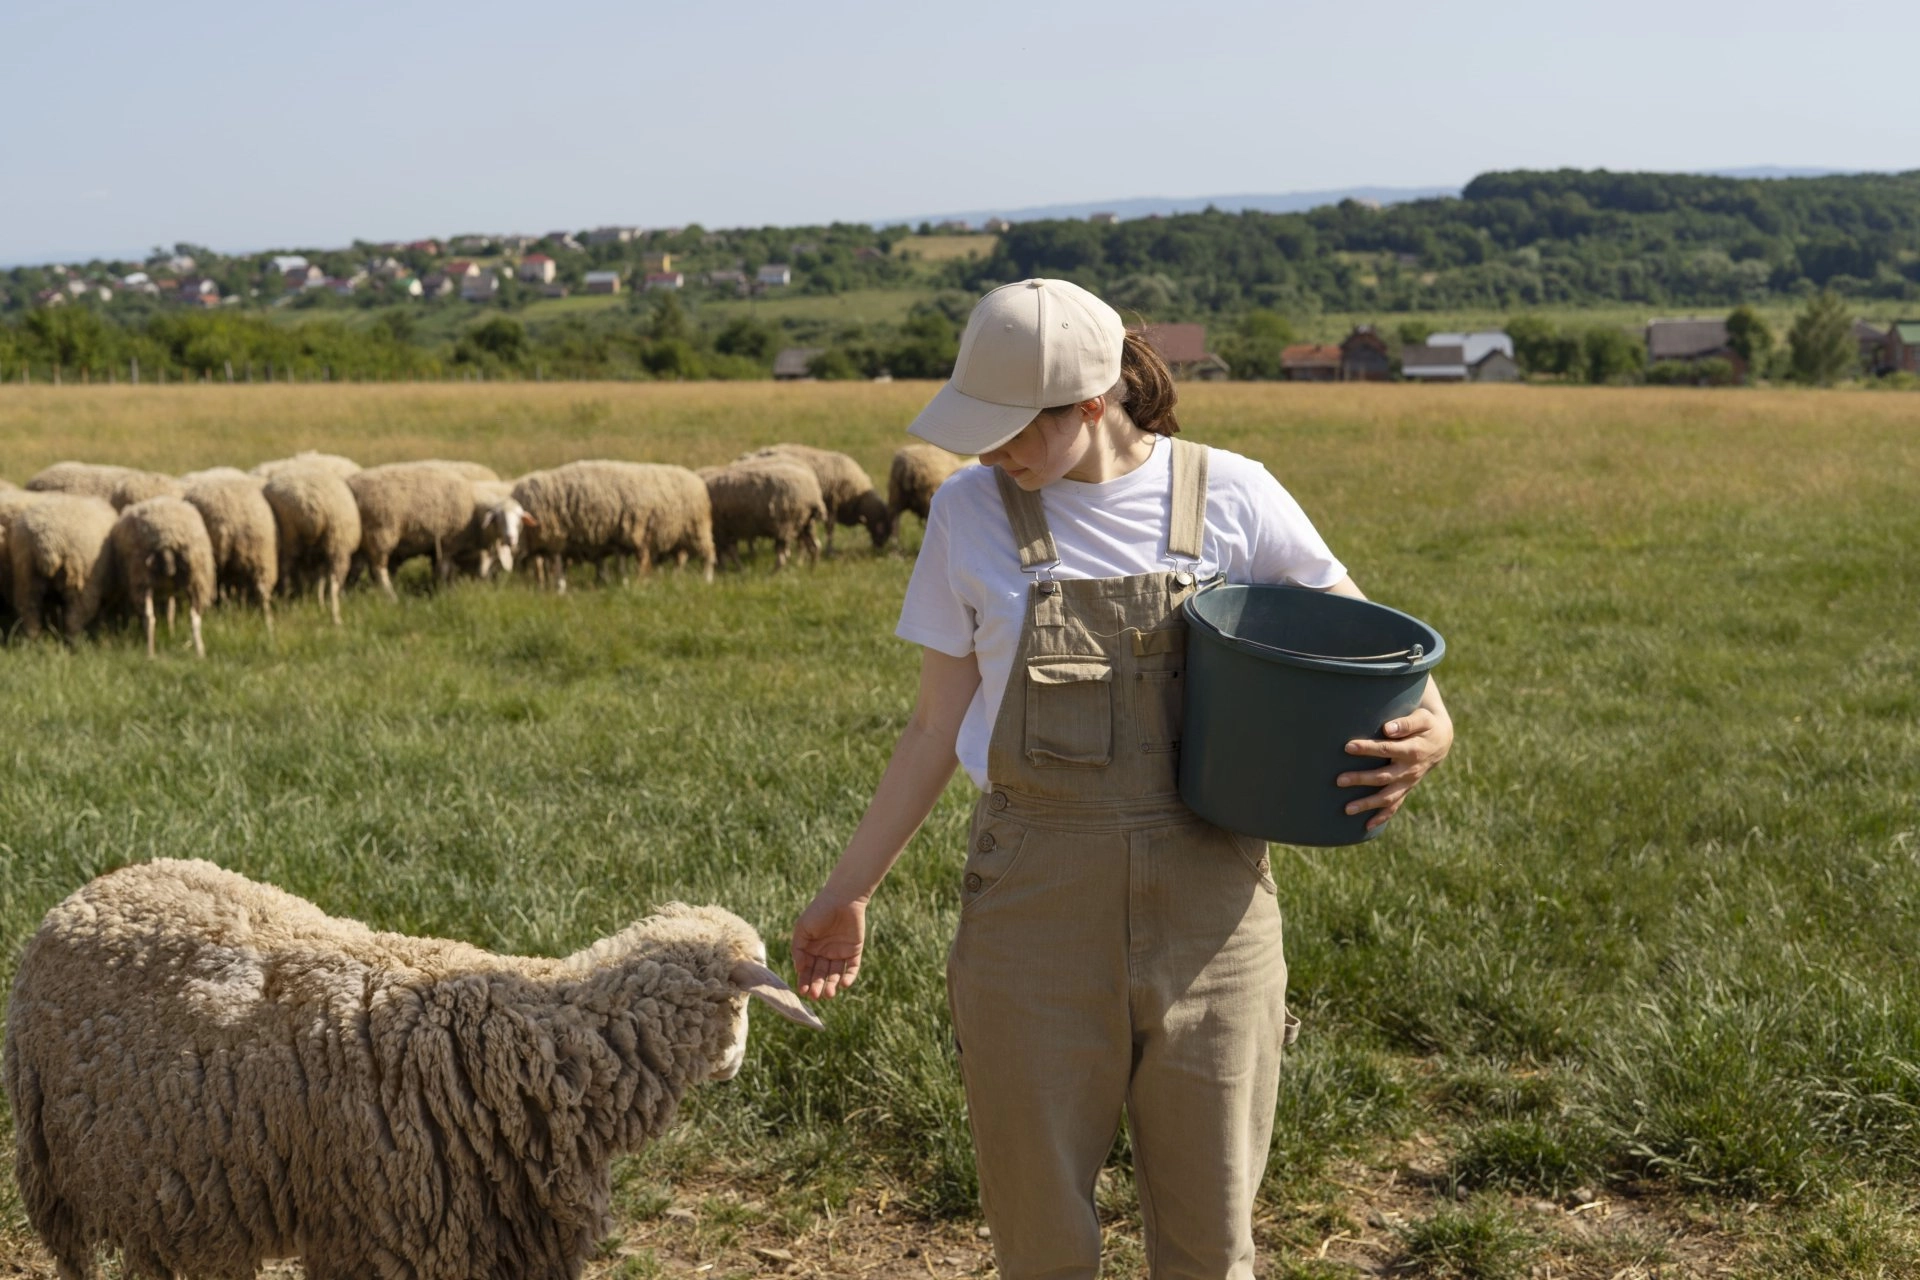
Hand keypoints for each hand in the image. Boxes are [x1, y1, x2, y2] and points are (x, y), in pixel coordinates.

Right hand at [791, 893, 867, 1000]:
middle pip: (820, 974)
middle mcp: (825, 954)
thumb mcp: (802, 929)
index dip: (804, 981)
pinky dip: (848, 977)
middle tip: (815, 996)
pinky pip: (851, 968)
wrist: (842, 898)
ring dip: (832, 985)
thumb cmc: (819, 911)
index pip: (807, 969)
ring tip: (828, 994)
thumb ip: (798, 949)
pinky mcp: (854, 951)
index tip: (802, 991)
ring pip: (835, 974)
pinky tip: (843, 984)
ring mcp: (840, 953)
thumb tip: (800, 969)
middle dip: (817, 985)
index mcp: (811, 949)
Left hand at [1338, 706, 1452, 831]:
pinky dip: (1382, 816)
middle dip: (1361, 779)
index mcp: (1412, 750)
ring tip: (1347, 809)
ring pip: (1387, 797)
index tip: (1348, 746)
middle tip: (1339, 780)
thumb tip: (1387, 729)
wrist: (1441, 742)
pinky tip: (1367, 825)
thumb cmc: (1426, 726)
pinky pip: (1395, 806)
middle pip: (1383, 777)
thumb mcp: (1422, 718)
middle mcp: (1410, 770)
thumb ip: (1406, 723)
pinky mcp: (1406, 789)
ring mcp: (1408, 782)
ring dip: (1368, 804)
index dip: (1367, 748)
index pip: (1386, 749)